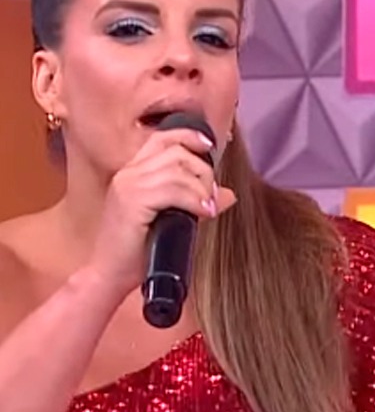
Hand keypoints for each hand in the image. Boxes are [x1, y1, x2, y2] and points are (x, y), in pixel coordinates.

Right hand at [87, 128, 236, 294]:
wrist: (110, 275)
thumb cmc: (139, 250)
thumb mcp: (174, 218)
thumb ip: (196, 201)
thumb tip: (228, 194)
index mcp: (134, 172)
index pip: (163, 138)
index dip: (189, 137)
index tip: (210, 147)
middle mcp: (129, 174)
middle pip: (177, 151)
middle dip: (203, 170)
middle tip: (210, 196)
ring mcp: (128, 186)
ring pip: (177, 169)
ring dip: (201, 187)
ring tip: (207, 208)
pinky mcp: (131, 202)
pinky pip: (172, 190)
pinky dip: (194, 199)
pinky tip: (203, 212)